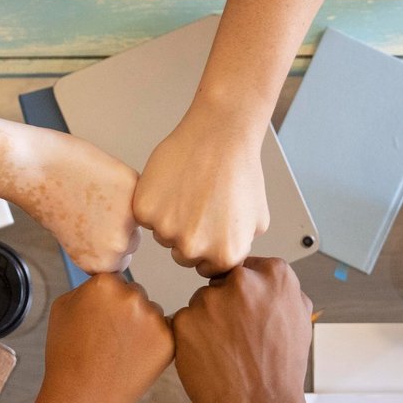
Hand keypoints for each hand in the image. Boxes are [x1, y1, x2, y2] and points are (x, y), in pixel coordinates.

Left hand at [11, 128, 140, 274]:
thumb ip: (98, 247)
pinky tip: (100, 178)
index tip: (99, 229)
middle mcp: (116, 246)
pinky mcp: (132, 188)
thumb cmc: (45, 200)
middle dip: (119, 224)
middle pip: (133, 239)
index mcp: (100, 263)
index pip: (122, 260)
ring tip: (97, 193)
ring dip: (125, 204)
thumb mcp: (73, 241)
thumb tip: (119, 240)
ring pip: (137, 214)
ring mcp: (128, 217)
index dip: (110, 241)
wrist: (35, 169)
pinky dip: (122, 181)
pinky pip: (136, 187)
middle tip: (95, 208)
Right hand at [35, 273, 172, 402]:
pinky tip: (133, 360)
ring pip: (151, 314)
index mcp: (105, 283)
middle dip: (126, 312)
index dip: (105, 303)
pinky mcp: (168, 341)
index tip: (98, 321)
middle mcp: (132, 295)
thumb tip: (105, 285)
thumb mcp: (62, 307)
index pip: (115, 281)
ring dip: (141, 328)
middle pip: (135, 295)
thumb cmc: (66, 356)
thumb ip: (86, 289)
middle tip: (109, 340)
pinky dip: (153, 345)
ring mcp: (152, 318)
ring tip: (119, 353)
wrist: (80, 398)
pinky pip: (163, 334)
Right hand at [134, 114, 267, 277]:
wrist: (220, 135)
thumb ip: (240, 248)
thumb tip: (225, 260)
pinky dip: (154, 202)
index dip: (208, 245)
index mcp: (223, 257)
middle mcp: (193, 250)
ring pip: (163, 235)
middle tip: (200, 203)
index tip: (211, 224)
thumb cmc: (241, 171)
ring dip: (171, 218)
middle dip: (189, 235)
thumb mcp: (257, 221)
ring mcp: (166, 231)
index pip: (206, 268)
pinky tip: (173, 183)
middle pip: (182, 256)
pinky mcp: (145, 211)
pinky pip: (146, 216)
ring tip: (189, 189)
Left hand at [170, 257, 312, 402]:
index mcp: (274, 275)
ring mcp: (210, 300)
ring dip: (207, 323)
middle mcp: (241, 282)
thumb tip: (266, 276)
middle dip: (225, 306)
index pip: (246, 270)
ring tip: (225, 352)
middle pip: (221, 284)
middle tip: (237, 338)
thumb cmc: (281, 371)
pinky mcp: (185, 321)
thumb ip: (282, 291)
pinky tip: (210, 359)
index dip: (245, 295)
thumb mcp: (300, 320)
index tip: (248, 314)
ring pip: (201, 304)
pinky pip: (184, 323)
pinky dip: (191, 340)